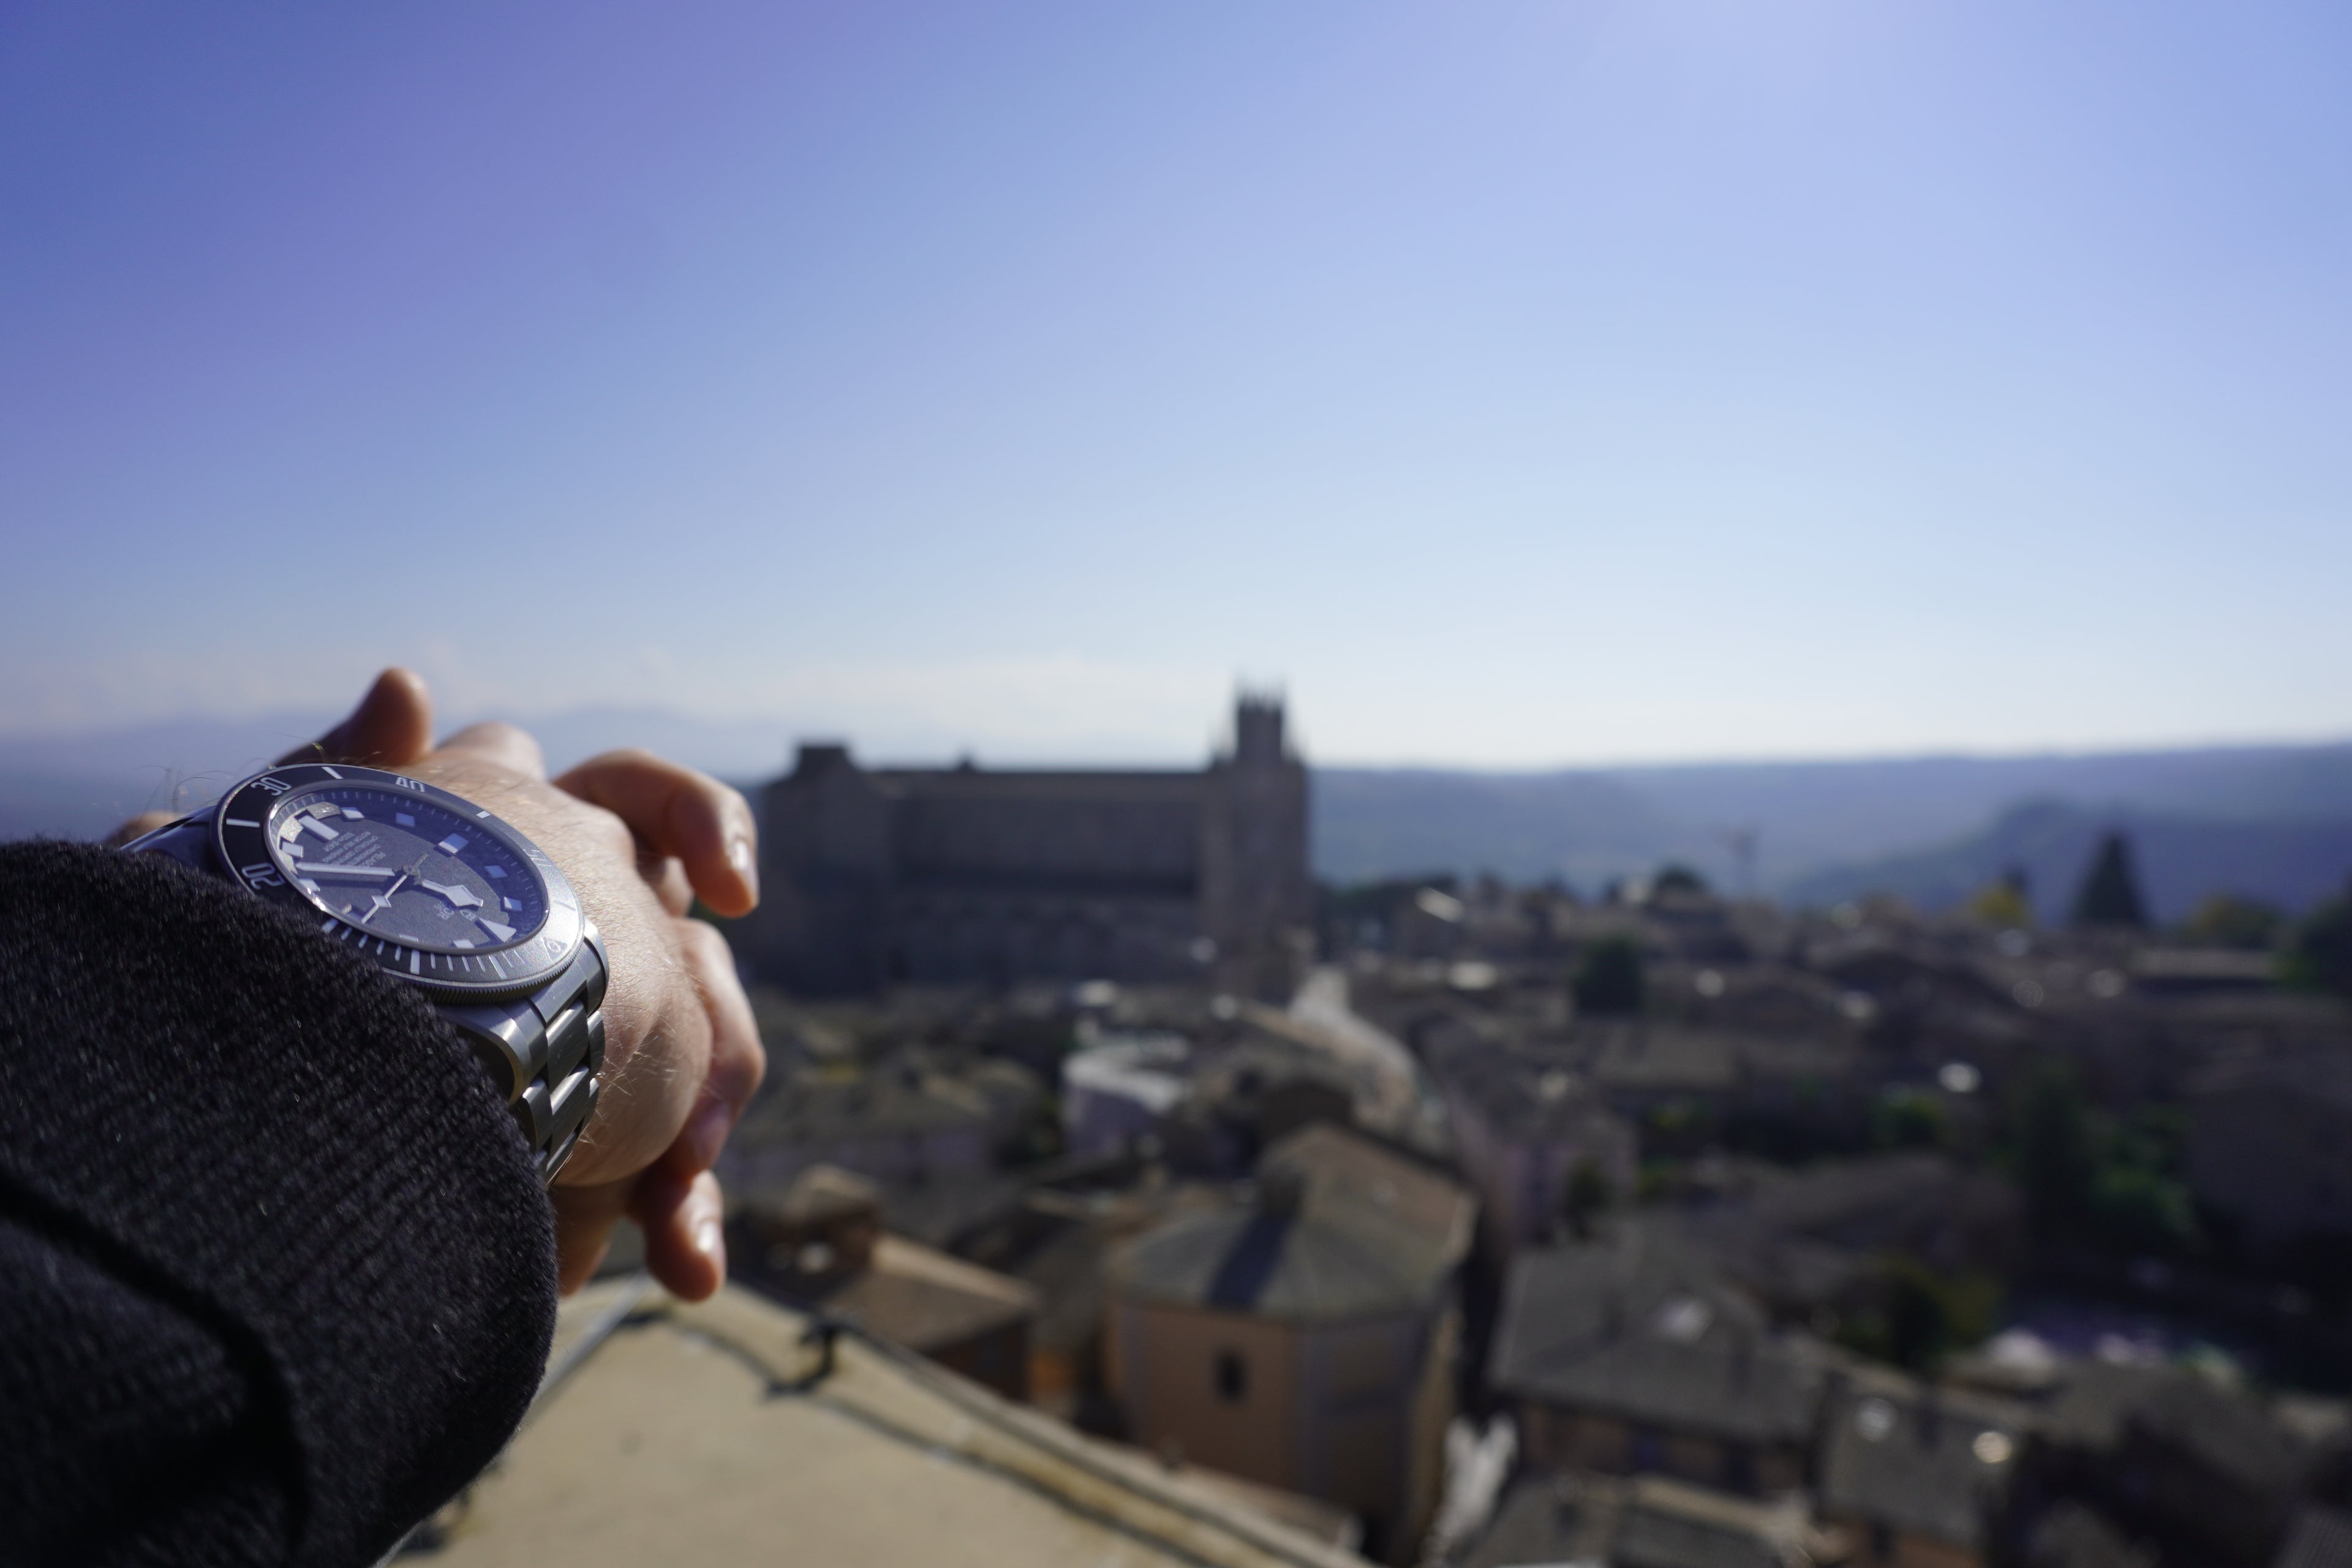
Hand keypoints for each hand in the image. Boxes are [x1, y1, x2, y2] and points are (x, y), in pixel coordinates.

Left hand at [263, 670, 766, 1300]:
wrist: (265, 1129)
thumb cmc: (280, 982)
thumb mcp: (292, 862)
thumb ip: (350, 772)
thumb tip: (407, 683)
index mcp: (525, 860)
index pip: (642, 809)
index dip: (702, 832)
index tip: (734, 893)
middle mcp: (576, 954)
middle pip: (697, 966)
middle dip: (720, 1033)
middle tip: (716, 1093)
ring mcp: (591, 1060)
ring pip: (695, 1088)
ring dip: (691, 1158)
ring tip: (678, 1227)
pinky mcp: (591, 1165)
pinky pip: (662, 1188)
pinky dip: (679, 1219)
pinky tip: (690, 1268)